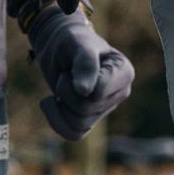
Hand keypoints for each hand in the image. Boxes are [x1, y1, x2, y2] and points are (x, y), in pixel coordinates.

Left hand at [25, 7, 134, 140]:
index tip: (72, 66)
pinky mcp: (90, 119)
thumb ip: (85, 63)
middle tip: (64, 75)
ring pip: (79, 125)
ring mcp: (105, 108)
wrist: (58, 46)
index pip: (98, 93)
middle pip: (86, 110)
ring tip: (60, 86)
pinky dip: (56, 121)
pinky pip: (73, 134)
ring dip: (60, 106)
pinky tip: (50, 103)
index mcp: (124, 73)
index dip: (77, 83)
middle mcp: (119, 93)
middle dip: (65, 93)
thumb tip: (85, 92)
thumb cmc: (71, 40)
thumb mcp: (77, 44)